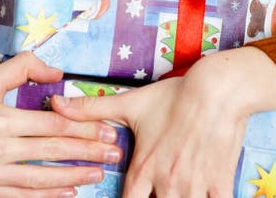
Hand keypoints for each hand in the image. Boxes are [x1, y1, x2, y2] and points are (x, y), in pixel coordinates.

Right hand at [0, 52, 123, 197]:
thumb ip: (24, 67)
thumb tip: (58, 72)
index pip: (51, 124)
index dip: (82, 127)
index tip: (106, 128)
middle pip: (51, 152)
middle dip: (87, 153)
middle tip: (114, 152)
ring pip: (39, 180)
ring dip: (73, 178)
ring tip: (98, 174)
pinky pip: (19, 197)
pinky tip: (68, 194)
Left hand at [51, 47, 275, 197]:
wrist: (217, 88)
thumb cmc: (174, 96)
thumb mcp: (131, 103)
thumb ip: (92, 109)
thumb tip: (56, 104)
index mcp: (143, 167)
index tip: (130, 195)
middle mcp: (166, 182)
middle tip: (158, 187)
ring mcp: (194, 186)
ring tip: (177, 190)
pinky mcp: (219, 183)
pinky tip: (206, 193)